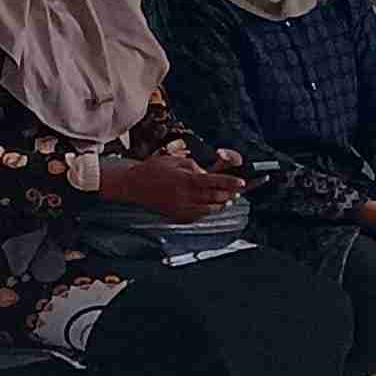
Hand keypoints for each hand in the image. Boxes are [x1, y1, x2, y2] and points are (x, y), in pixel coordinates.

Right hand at [100, 149, 243, 221]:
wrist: (133, 185)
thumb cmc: (153, 169)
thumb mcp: (174, 160)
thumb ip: (194, 167)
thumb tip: (208, 174)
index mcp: (186, 180)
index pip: (215, 182)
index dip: (230, 183)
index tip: (242, 182)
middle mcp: (186, 195)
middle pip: (216, 197)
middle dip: (229, 193)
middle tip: (239, 190)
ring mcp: (182, 207)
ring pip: (210, 208)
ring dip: (221, 203)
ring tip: (229, 198)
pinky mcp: (178, 215)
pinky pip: (199, 214)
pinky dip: (209, 210)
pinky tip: (213, 205)